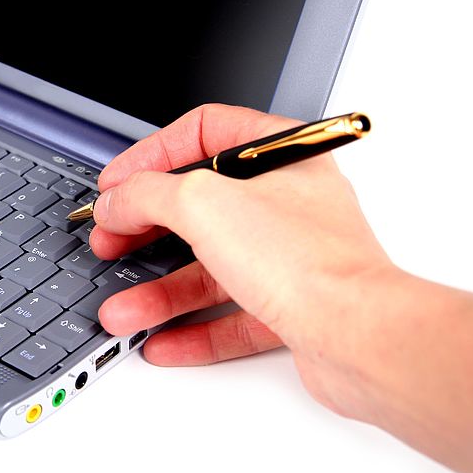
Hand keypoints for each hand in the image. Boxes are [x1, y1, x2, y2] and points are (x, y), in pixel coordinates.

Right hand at [90, 104, 395, 413]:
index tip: (119, 181)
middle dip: (145, 229)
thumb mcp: (204, 204)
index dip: (152, 154)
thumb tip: (119, 199)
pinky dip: (192, 329)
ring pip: (210, 269)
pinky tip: (162, 340)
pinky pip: (229, 315)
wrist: (360, 338)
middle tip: (112, 242)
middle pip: (199, 205)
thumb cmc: (309, 261)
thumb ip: (147, 194)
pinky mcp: (290, 305)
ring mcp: (289, 255)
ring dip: (159, 292)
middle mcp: (286, 202)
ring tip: (124, 310)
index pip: (204, 133)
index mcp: (279, 156)